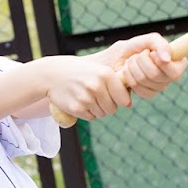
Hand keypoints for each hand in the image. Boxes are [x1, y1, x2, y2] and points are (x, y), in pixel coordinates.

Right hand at [46, 33, 185, 122]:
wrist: (55, 74)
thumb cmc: (83, 72)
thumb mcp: (103, 71)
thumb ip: (119, 83)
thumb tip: (132, 101)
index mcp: (107, 75)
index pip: (124, 99)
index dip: (120, 100)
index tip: (112, 94)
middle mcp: (97, 85)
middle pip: (113, 109)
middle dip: (108, 105)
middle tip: (96, 95)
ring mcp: (86, 97)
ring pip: (102, 114)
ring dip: (97, 109)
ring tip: (87, 96)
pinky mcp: (77, 107)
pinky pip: (90, 117)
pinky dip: (87, 112)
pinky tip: (79, 100)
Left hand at [117, 36, 186, 99]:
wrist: (118, 56)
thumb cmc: (137, 47)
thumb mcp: (149, 40)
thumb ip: (160, 44)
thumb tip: (167, 59)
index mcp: (178, 63)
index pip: (174, 72)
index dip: (158, 61)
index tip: (151, 53)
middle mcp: (172, 77)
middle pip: (155, 75)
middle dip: (141, 60)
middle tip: (138, 55)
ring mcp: (160, 87)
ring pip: (143, 80)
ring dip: (132, 66)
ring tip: (132, 61)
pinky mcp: (148, 94)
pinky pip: (137, 88)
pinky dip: (128, 76)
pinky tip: (128, 71)